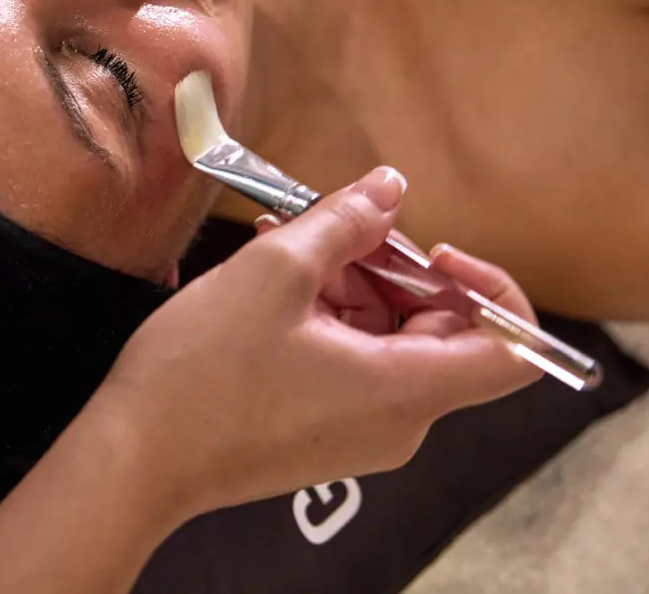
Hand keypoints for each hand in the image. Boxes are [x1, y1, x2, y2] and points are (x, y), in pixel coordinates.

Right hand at [88, 167, 538, 525]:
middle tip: (332, 230)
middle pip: (442, 333)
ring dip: (349, 285)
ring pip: (389, 343)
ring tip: (281, 245)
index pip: (515, 351)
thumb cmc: (202, 374)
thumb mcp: (274, 272)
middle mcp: (400, 422)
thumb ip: (345, 222)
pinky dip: (327, 318)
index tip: (433, 250)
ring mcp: (361, 433)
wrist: (133, 458)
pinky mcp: (323, 435)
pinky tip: (270, 284)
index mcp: (406, 389)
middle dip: (394, 268)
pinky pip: (354, 366)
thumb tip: (391, 188)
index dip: (494, 288)